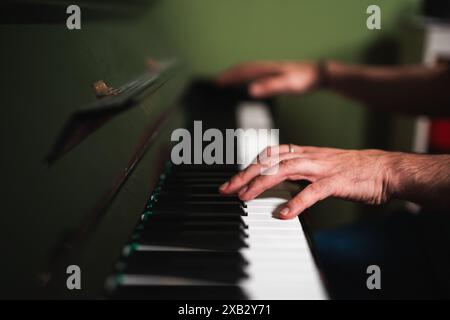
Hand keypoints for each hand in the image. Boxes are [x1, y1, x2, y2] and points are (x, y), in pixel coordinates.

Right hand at [216, 61, 320, 97]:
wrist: (320, 74)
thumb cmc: (304, 80)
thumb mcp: (286, 85)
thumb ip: (269, 87)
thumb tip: (250, 90)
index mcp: (266, 69)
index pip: (243, 71)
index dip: (230, 76)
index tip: (217, 82)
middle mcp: (268, 68)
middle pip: (244, 69)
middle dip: (230, 75)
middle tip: (218, 82)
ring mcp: (273, 71)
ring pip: (251, 71)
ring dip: (238, 75)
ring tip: (229, 82)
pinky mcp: (278, 75)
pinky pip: (259, 75)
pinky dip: (250, 78)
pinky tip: (252, 86)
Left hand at [219, 145, 397, 218]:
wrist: (385, 169)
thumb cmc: (352, 170)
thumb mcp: (319, 166)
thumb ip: (298, 172)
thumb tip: (277, 183)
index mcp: (304, 152)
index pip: (269, 154)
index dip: (248, 165)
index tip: (231, 180)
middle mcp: (309, 156)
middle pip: (270, 160)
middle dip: (246, 174)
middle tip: (227, 189)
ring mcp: (322, 167)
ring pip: (285, 170)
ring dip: (262, 183)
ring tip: (245, 197)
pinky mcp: (337, 181)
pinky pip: (313, 191)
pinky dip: (297, 202)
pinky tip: (283, 214)